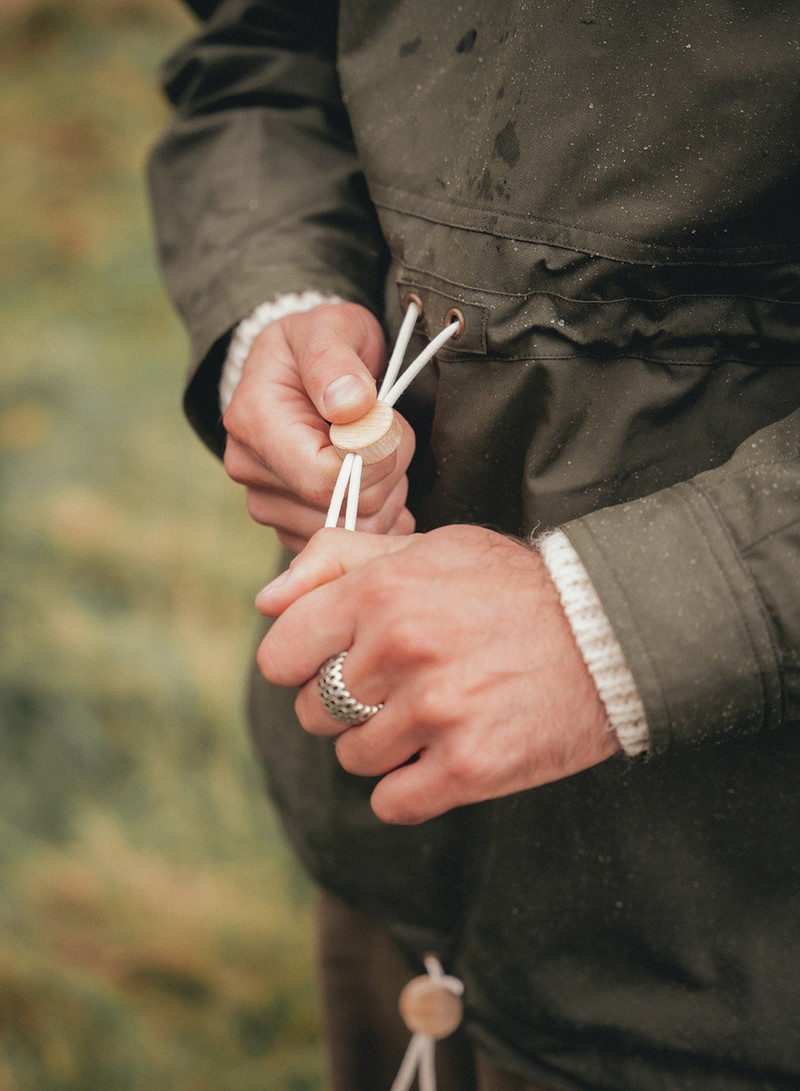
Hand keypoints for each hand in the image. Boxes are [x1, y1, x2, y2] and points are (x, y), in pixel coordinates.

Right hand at [223, 302, 415, 551]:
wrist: (303, 367)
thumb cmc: (321, 343)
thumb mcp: (330, 328)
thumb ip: (335, 361)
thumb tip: (348, 403)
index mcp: (252, 421)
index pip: (324, 477)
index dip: (375, 459)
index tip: (389, 424)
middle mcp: (249, 469)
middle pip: (340, 510)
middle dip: (386, 474)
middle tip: (391, 432)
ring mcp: (265, 503)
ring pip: (350, 531)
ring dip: (385, 494)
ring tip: (381, 452)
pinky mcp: (287, 526)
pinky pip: (346, 543)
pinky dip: (375, 516)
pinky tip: (376, 481)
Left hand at [255, 526, 618, 823]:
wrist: (611, 632)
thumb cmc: (512, 587)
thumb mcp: (428, 548)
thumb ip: (336, 559)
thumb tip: (265, 602)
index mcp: (380, 592)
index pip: (279, 655)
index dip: (298, 665)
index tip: (331, 665)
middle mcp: (399, 649)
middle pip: (313, 711)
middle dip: (346, 704)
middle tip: (399, 686)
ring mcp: (434, 712)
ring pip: (354, 758)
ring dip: (385, 745)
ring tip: (436, 713)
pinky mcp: (468, 766)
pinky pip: (392, 802)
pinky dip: (411, 787)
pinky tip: (445, 756)